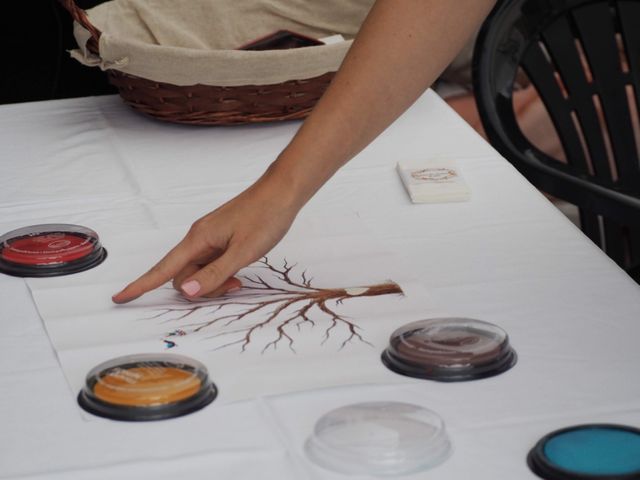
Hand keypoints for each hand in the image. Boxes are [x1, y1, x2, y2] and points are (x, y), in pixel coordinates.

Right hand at [112, 165, 300, 302]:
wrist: (282, 192)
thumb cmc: (265, 217)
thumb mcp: (243, 252)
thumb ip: (215, 273)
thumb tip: (186, 292)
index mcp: (198, 239)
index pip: (163, 268)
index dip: (141, 285)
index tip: (120, 298)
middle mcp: (199, 238)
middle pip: (184, 276)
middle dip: (201, 289)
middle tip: (233, 285)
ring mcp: (210, 238)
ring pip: (199, 271)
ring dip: (214, 282)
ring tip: (239, 278)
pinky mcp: (222, 239)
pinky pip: (211, 263)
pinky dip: (221, 272)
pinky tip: (238, 271)